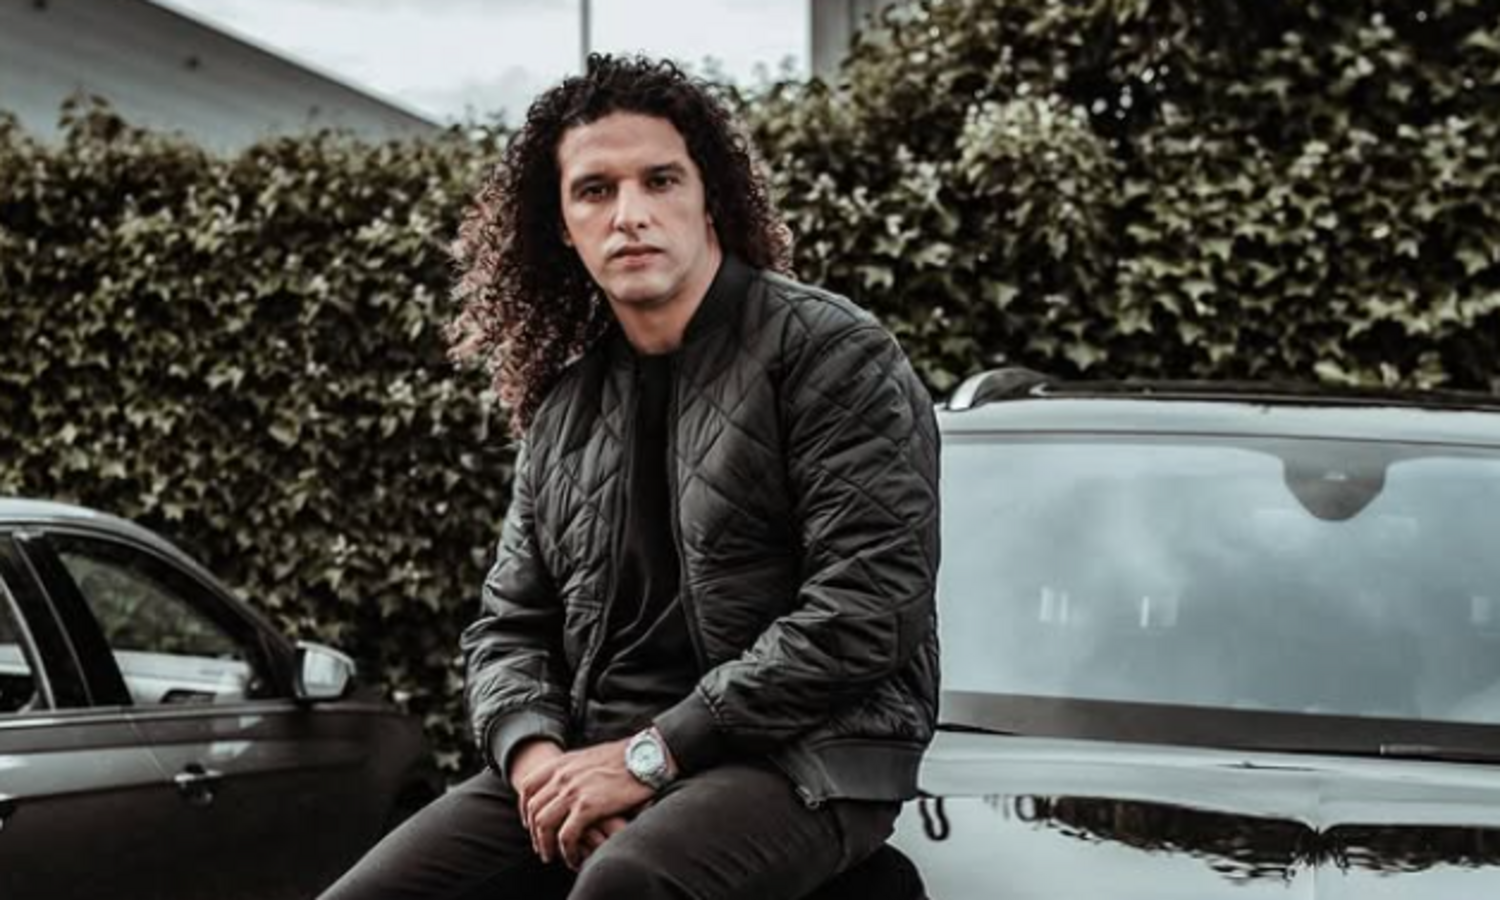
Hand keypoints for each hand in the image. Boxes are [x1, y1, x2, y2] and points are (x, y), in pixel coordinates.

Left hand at [516, 738, 655, 869]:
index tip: (530, 821)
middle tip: (541, 845)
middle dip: (534, 832)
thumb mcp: (591, 756)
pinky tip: (572, 856)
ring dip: (545, 844)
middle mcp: (562, 776)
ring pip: (543, 824)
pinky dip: (566, 850)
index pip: (528, 786)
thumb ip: (574, 768)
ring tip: (552, 856)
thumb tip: (570, 783)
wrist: (647, 755)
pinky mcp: (588, 806)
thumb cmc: (626, 757)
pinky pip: (566, 835)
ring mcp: (573, 791)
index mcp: (562, 762)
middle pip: (533, 809)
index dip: (525, 808)